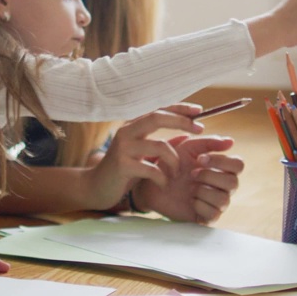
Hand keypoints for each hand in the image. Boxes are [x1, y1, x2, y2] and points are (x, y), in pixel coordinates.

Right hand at [83, 104, 207, 209]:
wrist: (96, 187)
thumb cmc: (123, 171)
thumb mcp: (141, 153)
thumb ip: (158, 143)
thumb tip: (186, 134)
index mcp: (131, 127)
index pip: (158, 110)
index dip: (179, 108)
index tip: (199, 110)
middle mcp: (126, 132)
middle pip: (157, 118)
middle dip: (182, 122)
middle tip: (200, 130)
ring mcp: (123, 148)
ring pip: (160, 146)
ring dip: (175, 160)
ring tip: (177, 172)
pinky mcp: (122, 166)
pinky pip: (152, 169)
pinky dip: (163, 178)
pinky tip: (164, 184)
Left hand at [132, 135, 243, 223]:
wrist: (153, 184)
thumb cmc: (172, 164)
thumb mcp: (188, 148)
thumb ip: (209, 142)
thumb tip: (231, 141)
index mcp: (222, 168)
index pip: (238, 165)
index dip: (221, 161)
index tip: (200, 159)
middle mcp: (223, 186)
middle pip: (234, 182)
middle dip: (209, 176)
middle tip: (192, 174)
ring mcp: (216, 203)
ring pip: (224, 199)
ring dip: (203, 191)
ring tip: (190, 187)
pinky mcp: (206, 217)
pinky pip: (213, 214)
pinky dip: (199, 205)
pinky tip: (189, 200)